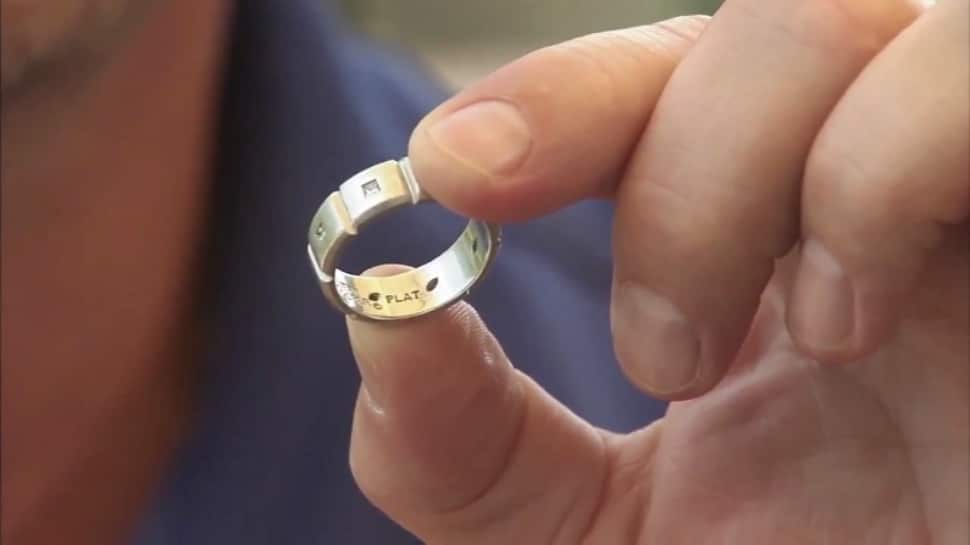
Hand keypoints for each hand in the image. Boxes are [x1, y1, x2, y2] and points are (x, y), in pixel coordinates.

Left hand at [346, 1, 967, 542]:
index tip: (447, 167)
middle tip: (648, 354)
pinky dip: (875, 165)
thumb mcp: (591, 535)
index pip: (666, 85)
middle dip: (654, 157)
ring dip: (733, 173)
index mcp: (776, 244)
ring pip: (845, 16)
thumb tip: (373, 315)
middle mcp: (881, 185)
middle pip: (756, 26)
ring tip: (725, 360)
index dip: (555, 97)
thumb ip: (467, 440)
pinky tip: (846, 321)